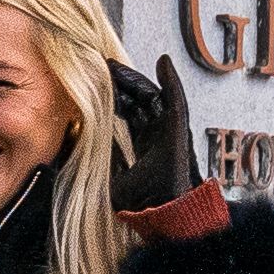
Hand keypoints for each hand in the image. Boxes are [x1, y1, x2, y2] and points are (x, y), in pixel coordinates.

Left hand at [108, 53, 200, 211]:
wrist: (161, 211)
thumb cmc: (142, 202)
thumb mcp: (114, 178)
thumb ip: (109, 159)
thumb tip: (94, 145)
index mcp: (145, 145)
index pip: (130, 113)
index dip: (116, 98)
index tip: (98, 84)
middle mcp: (158, 135)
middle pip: (140, 100)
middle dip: (122, 83)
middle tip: (103, 68)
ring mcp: (169, 130)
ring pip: (153, 95)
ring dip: (135, 78)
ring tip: (115, 65)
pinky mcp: (179, 127)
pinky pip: (176, 98)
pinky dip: (171, 79)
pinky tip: (163, 62)